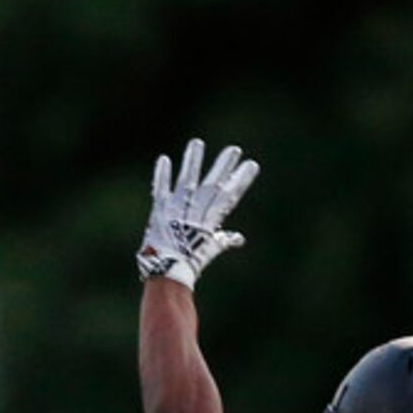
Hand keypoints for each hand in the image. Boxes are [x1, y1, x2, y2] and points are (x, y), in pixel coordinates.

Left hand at [137, 139, 258, 288]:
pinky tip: (164, 159)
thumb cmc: (190, 262)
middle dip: (223, 166)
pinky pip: (161, 188)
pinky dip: (162, 175)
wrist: (168, 270)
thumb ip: (223, 240)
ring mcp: (178, 209)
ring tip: (197, 143)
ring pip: (187, 180)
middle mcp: (196, 211)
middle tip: (234, 149)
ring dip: (192, 161)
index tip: (251, 165)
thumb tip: (239, 239)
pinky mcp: (161, 209)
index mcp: (210, 221)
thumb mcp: (210, 250)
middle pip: (213, 185)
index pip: (229, 196)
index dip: (241, 180)